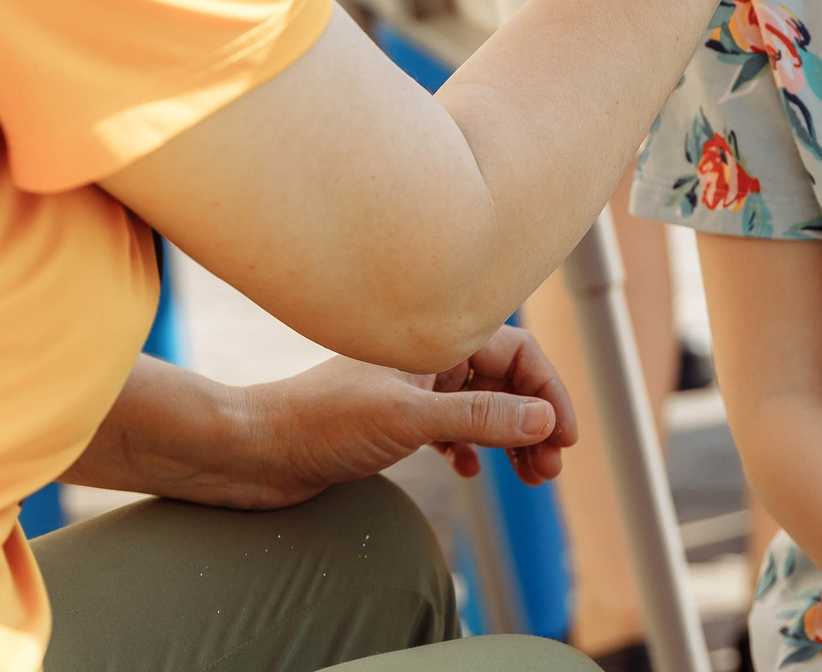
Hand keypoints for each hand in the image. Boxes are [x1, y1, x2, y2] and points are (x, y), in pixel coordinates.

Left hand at [241, 326, 576, 506]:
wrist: (255, 451)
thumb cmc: (321, 424)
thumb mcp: (408, 421)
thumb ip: (479, 419)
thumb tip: (544, 419)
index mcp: (432, 341)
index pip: (516, 354)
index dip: (549, 393)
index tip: (565, 439)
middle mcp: (425, 360)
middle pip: (503, 383)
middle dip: (533, 423)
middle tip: (550, 471)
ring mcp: (409, 390)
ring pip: (479, 409)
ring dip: (509, 441)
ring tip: (530, 479)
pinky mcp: (393, 421)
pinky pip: (450, 429)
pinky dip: (469, 449)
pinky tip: (470, 473)